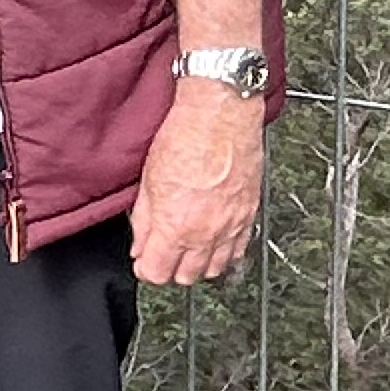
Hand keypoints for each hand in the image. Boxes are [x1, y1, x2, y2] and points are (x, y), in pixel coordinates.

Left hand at [130, 77, 263, 286]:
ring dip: (198, 263)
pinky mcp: (249, 214)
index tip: (143, 258)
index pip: (156, 273)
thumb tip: (140, 244)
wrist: (222, 113)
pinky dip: (224, 253)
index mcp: (176, 226)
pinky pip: (238, 251)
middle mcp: (206, 233)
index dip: (145, 268)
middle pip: (186, 277)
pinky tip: (213, 239)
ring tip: (187, 246)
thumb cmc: (186, 136)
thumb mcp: (149, 179)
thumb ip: (144, 220)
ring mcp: (231, 226)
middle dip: (170, 268)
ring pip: (214, 269)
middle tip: (162, 250)